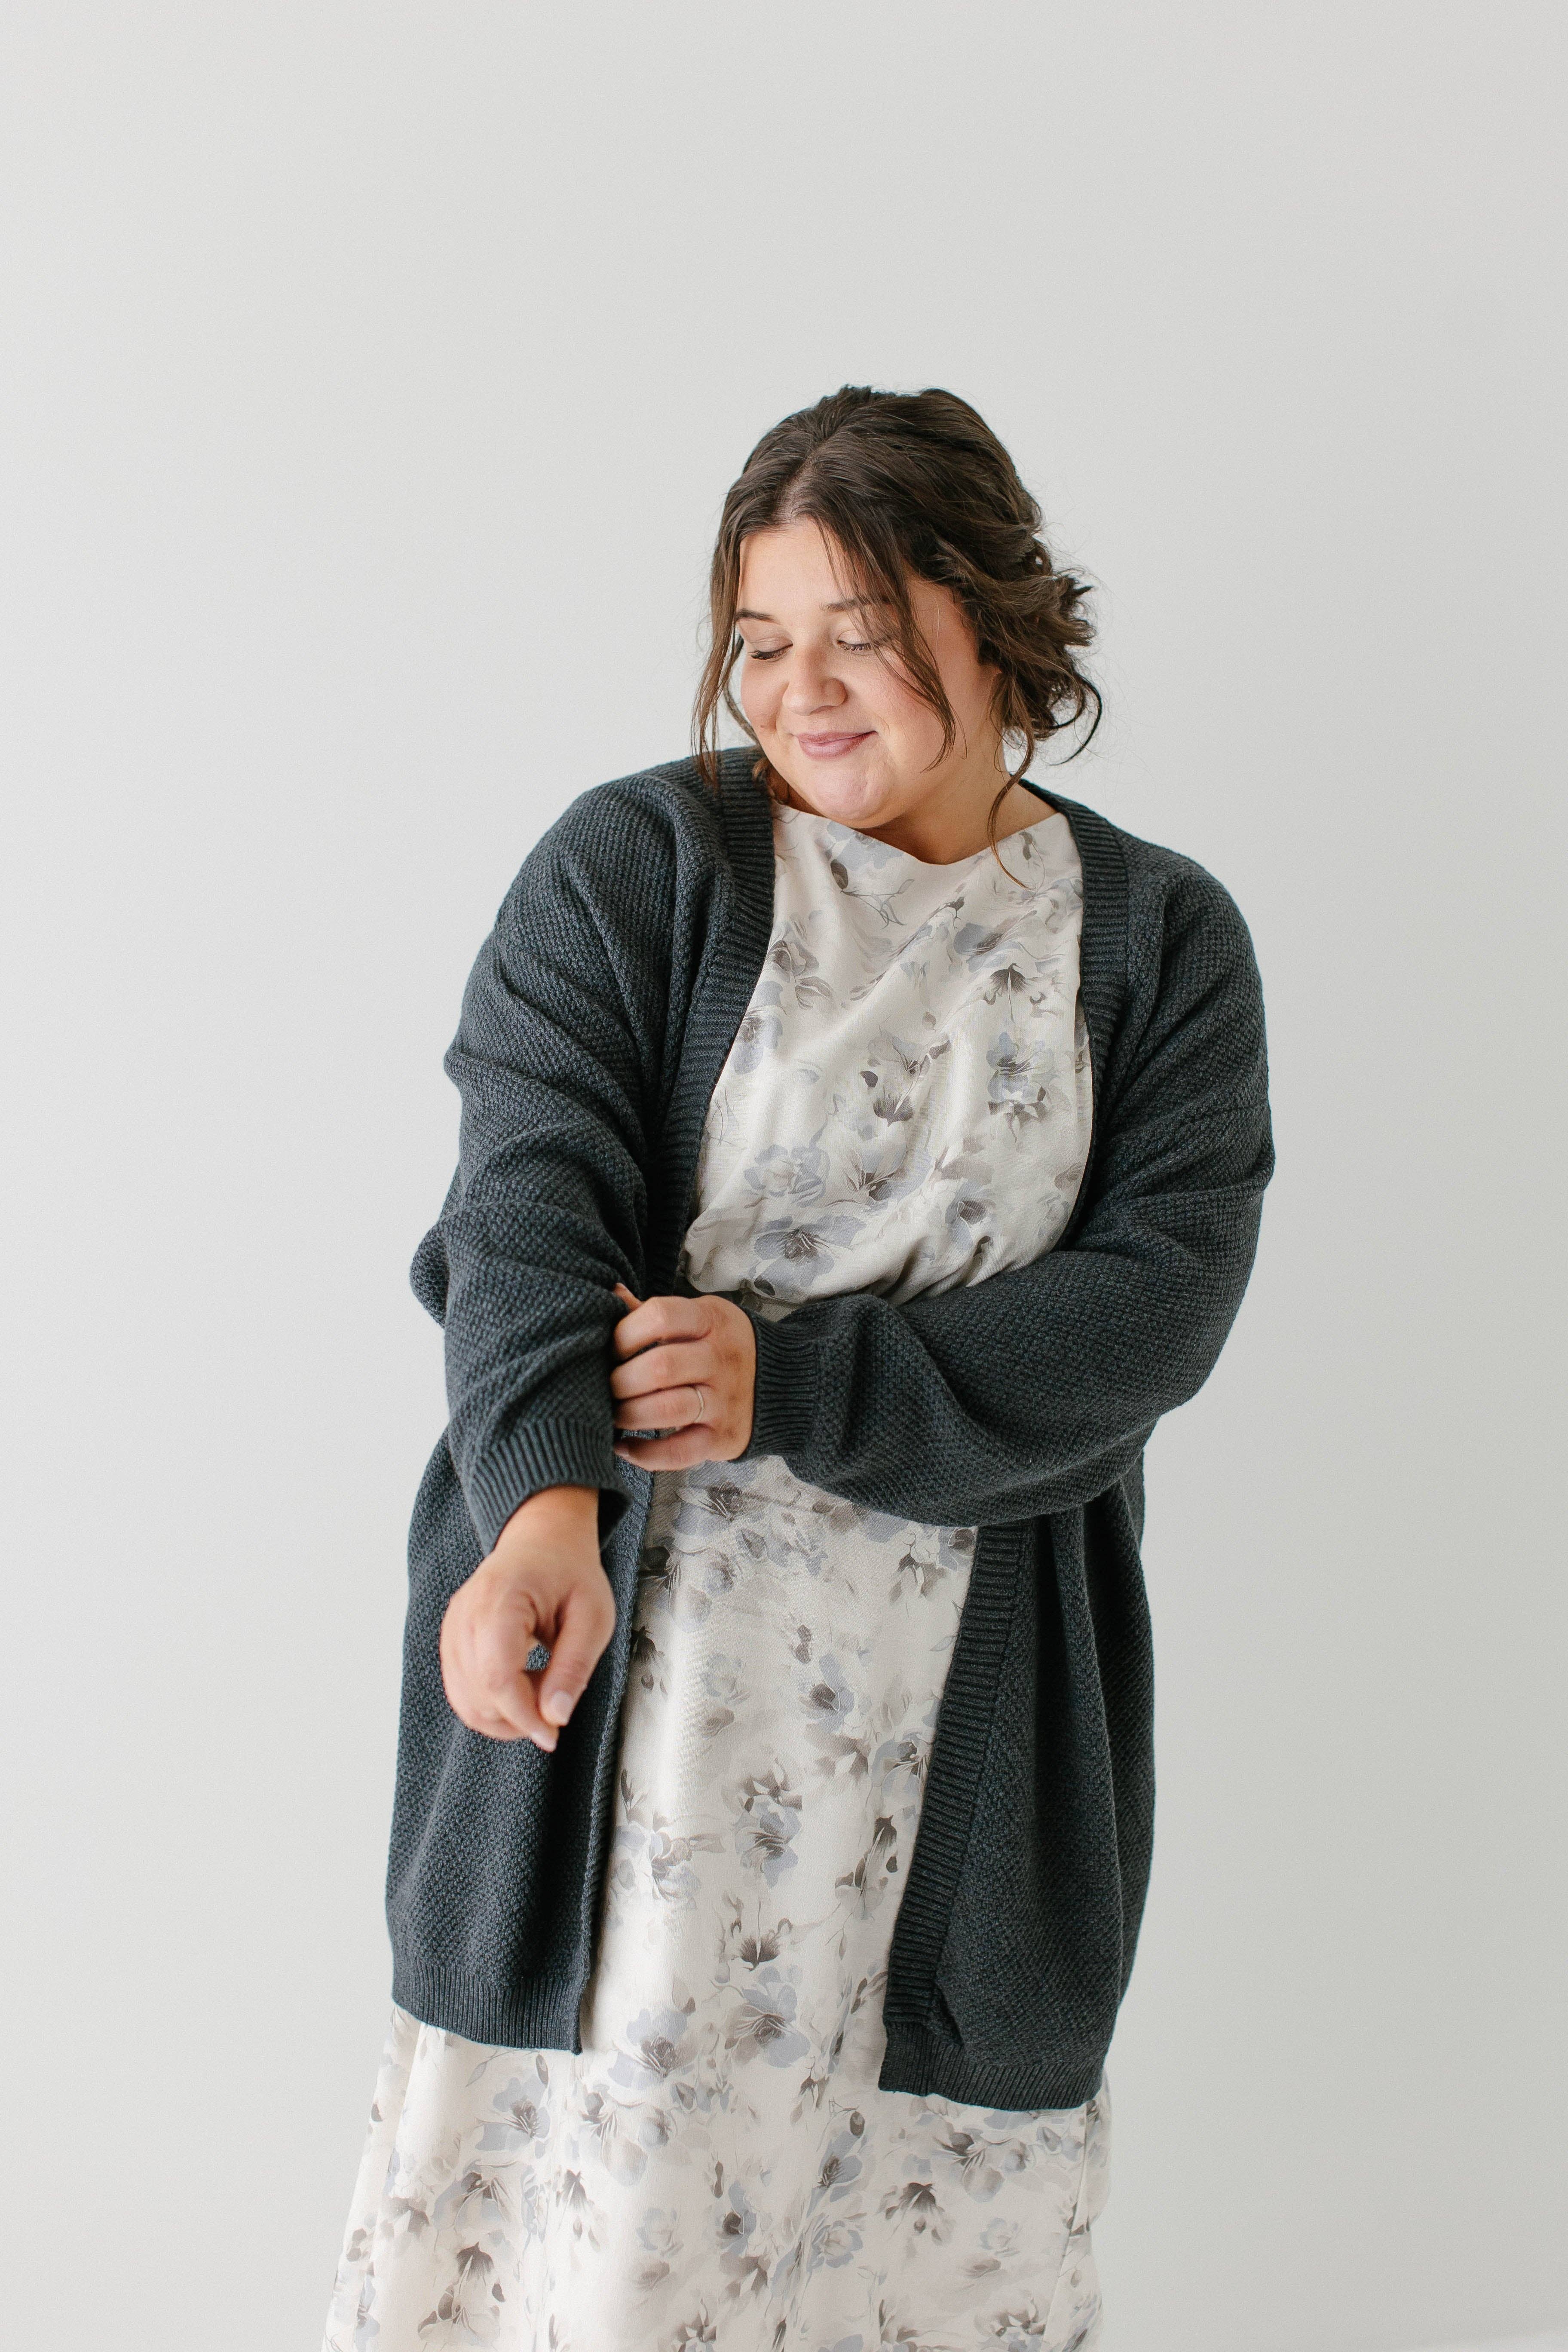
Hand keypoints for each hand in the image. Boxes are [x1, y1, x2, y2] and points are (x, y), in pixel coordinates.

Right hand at [439, 1484, 613, 1748]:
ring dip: (504, 1715)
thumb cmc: (570, 1573)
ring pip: (464, 1701)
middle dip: (518, 1717)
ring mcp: (452, 1628)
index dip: (523, 1716)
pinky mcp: (451, 1642)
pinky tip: (522, 1687)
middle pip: (476, 1695)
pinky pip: (462, 1691)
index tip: (553, 1735)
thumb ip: (574, 1667)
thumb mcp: (593, 1616)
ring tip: (542, 1689)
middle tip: (556, 1701)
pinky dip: (492, 1705)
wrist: (543, 1541)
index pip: (496, 1676)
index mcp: (500, 1598)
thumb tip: (555, 1718)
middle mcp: (464, 1614)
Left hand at [610, 1283, 755, 1469]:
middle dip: (621, 1381)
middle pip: (661, 1367)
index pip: (661, 1316)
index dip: (625, 1333)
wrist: (783, 1382)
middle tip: (607, 1387)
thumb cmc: (722, 1346)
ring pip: (668, 1409)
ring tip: (614, 1415)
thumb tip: (611, 1294)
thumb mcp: (700, 1318)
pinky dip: (645, 1454)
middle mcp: (720, 1358)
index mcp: (711, 1320)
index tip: (613, 1349)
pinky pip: (679, 1452)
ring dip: (629, 1415)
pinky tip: (624, 1447)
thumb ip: (655, 1313)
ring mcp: (724, 1400)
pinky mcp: (723, 1437)